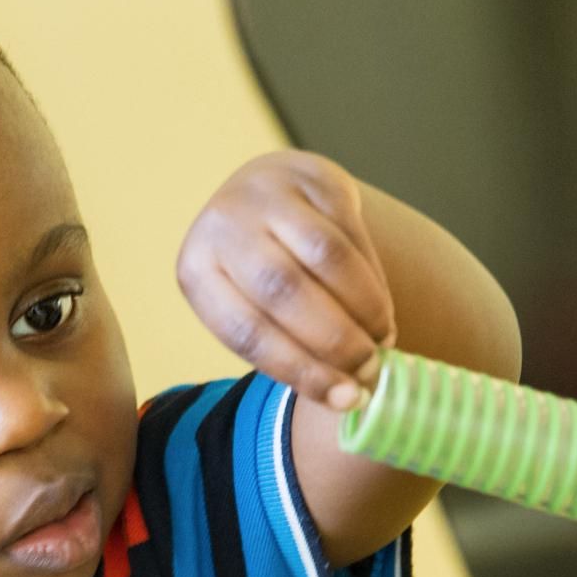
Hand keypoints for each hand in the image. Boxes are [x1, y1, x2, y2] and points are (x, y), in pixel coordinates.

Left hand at [175, 150, 395, 410]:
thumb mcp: (248, 306)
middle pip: (284, 291)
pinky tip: (380, 310)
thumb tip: (349, 398)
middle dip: (335, 342)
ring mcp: (269, 193)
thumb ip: (285, 348)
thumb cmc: (258, 273)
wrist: (269, 193)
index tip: (346, 400)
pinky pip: (353, 234)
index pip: (246, 331)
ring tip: (380, 343)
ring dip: (363, 311)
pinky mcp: (316, 177)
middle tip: (369, 373)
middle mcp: (223, 224)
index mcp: (196, 270)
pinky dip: (374, 281)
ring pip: (327, 258)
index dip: (300, 370)